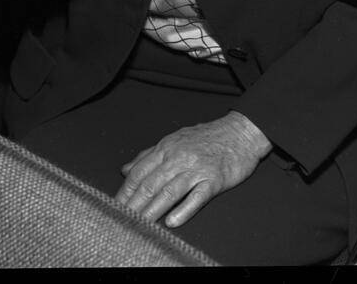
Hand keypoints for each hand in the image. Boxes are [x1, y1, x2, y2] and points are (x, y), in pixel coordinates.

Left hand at [115, 112, 270, 228]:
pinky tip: (173, 221)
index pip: (140, 172)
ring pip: (170, 192)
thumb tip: (126, 169)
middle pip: (151, 184)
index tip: (114, 206)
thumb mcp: (176, 139)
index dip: (125, 191)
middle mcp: (179, 157)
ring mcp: (197, 168)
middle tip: (121, 220)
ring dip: (153, 211)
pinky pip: (197, 196)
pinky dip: (184, 210)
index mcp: (167, 147)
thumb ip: (149, 155)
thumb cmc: (209, 137)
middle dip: (133, 205)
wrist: (242, 132)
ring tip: (140, 225)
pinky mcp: (214, 179)